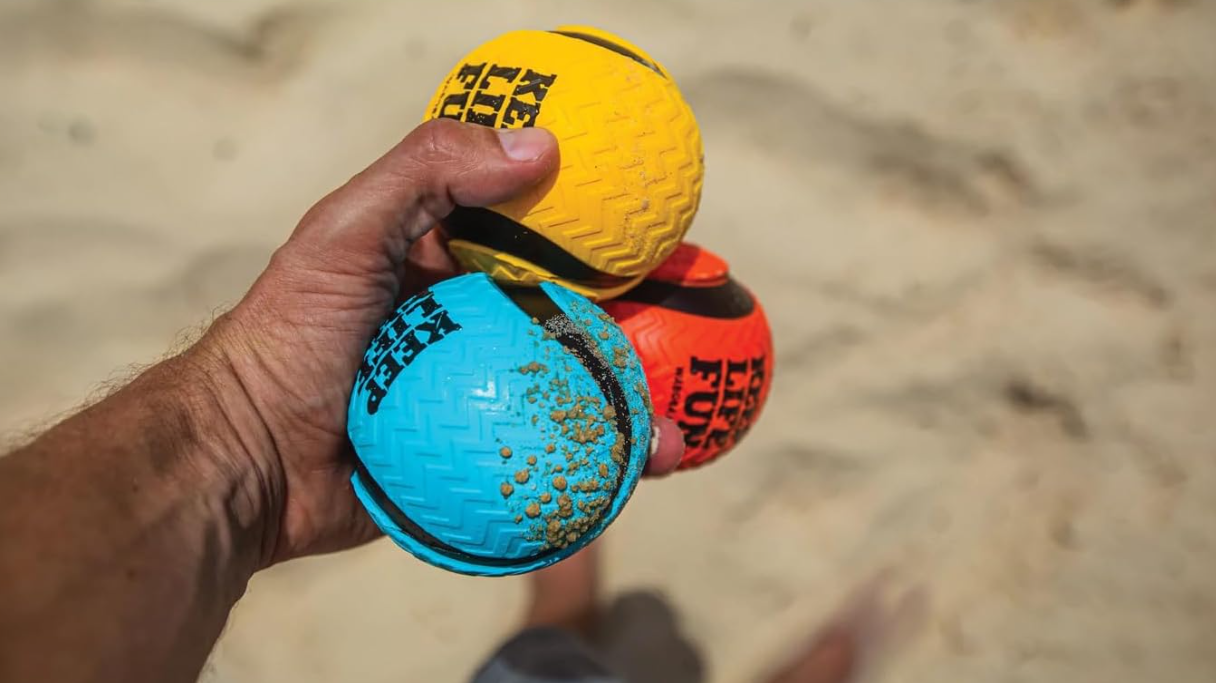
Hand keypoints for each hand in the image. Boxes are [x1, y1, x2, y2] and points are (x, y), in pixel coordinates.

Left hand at [199, 119, 684, 565]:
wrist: (245, 459)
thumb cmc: (289, 335)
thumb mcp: (345, 231)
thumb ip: (428, 172)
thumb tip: (542, 144)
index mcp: (456, 271)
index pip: (552, 246)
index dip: (616, 245)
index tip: (674, 248)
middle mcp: (478, 333)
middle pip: (580, 328)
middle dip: (646, 338)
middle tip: (701, 344)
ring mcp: (484, 401)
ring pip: (577, 400)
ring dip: (636, 413)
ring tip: (681, 432)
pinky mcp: (480, 462)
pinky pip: (552, 460)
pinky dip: (601, 466)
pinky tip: (644, 472)